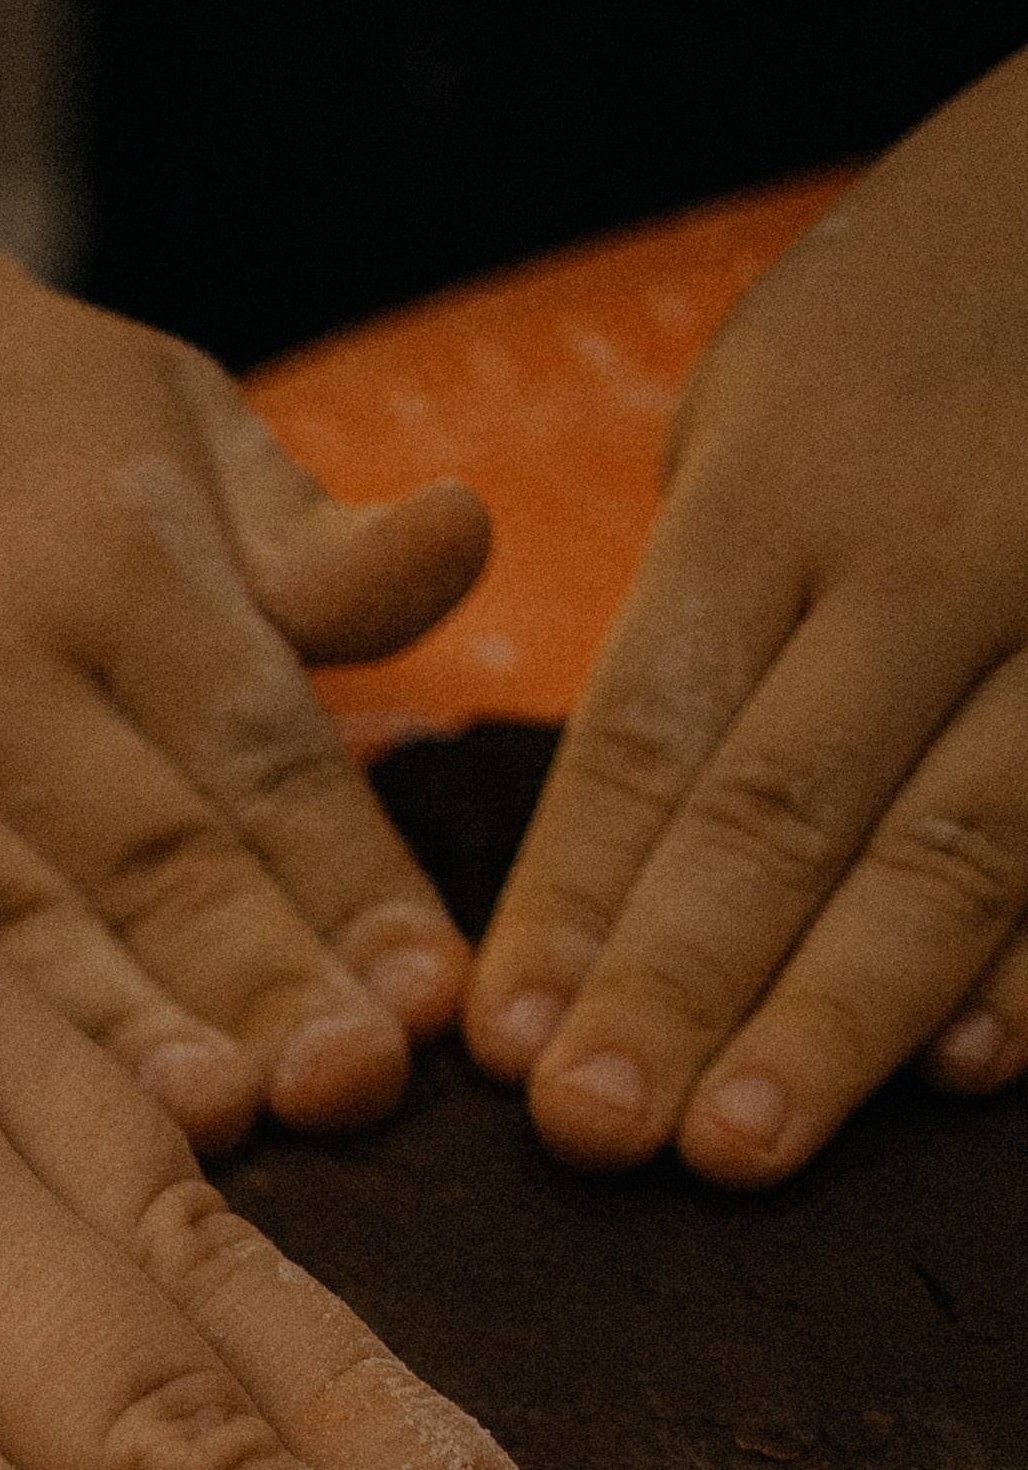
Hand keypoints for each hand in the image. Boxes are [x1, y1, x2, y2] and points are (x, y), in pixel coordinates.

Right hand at [0, 191, 490, 1147]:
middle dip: (259, 981)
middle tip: (357, 1091)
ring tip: (225, 1134)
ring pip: (2, 917)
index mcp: (103, 543)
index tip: (437, 1003)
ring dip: (122, 1037)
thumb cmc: (9, 416)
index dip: (351, 882)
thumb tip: (462, 544)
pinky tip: (39, 1127)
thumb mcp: (178, 420)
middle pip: (140, 849)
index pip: (256, 745)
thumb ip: (311, 537)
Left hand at [469, 51, 1027, 1180]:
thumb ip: (703, 603)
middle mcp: (940, 549)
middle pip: (788, 802)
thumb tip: (607, 850)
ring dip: (841, 1014)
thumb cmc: (929, 321)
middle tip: (594, 1135)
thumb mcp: (772, 393)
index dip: (574, 897)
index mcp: (787, 482)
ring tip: (738, 1149)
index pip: (652, 725)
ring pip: (960, 842)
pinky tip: (965, 1071)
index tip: (505, 1047)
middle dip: (680, 983)